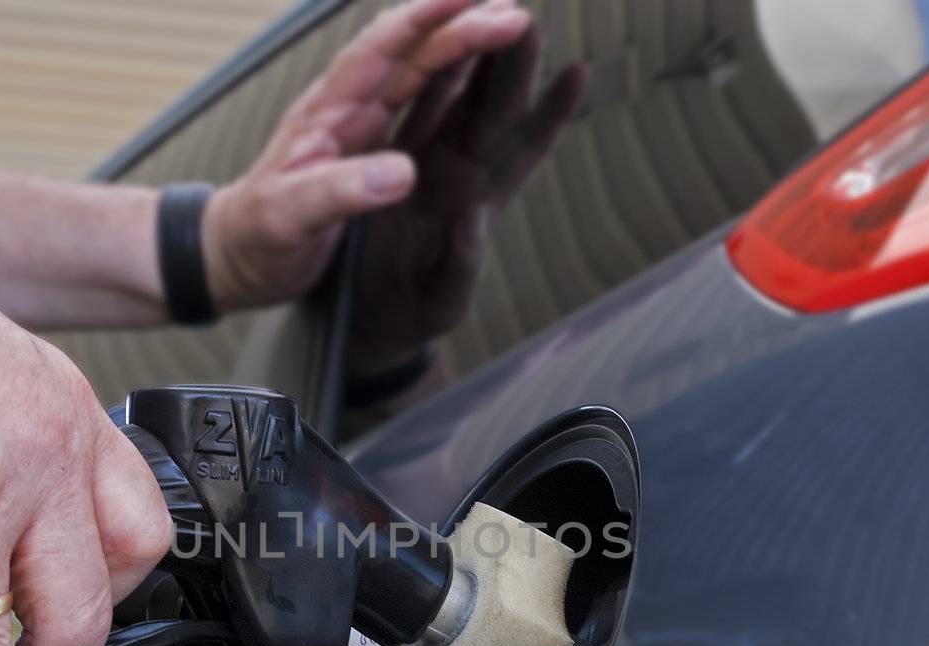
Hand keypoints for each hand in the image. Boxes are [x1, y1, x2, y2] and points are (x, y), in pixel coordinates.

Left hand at [202, 0, 532, 311]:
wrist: (233, 256)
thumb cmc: (255, 237)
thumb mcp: (291, 217)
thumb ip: (342, 190)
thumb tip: (402, 172)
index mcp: (329, 114)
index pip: (381, 50)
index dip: (426, 19)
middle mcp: (348, 110)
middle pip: (411, 53)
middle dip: (461, 26)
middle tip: (516, 13)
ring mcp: (360, 128)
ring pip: (418, 72)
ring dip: (461, 45)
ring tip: (508, 22)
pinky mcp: (369, 150)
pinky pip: (418, 106)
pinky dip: (451, 82)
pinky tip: (475, 72)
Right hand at [349, 23, 586, 372]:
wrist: (352, 330)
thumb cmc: (401, 320)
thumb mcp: (438, 306)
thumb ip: (460, 267)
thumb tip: (470, 217)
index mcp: (475, 205)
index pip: (522, 151)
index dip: (550, 115)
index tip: (577, 73)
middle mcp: (455, 177)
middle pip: (492, 109)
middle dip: (512, 62)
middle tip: (525, 16)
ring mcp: (420, 165)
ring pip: (450, 96)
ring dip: (468, 54)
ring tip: (485, 8)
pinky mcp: (380, 162)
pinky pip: (404, 109)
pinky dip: (419, 75)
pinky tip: (427, 40)